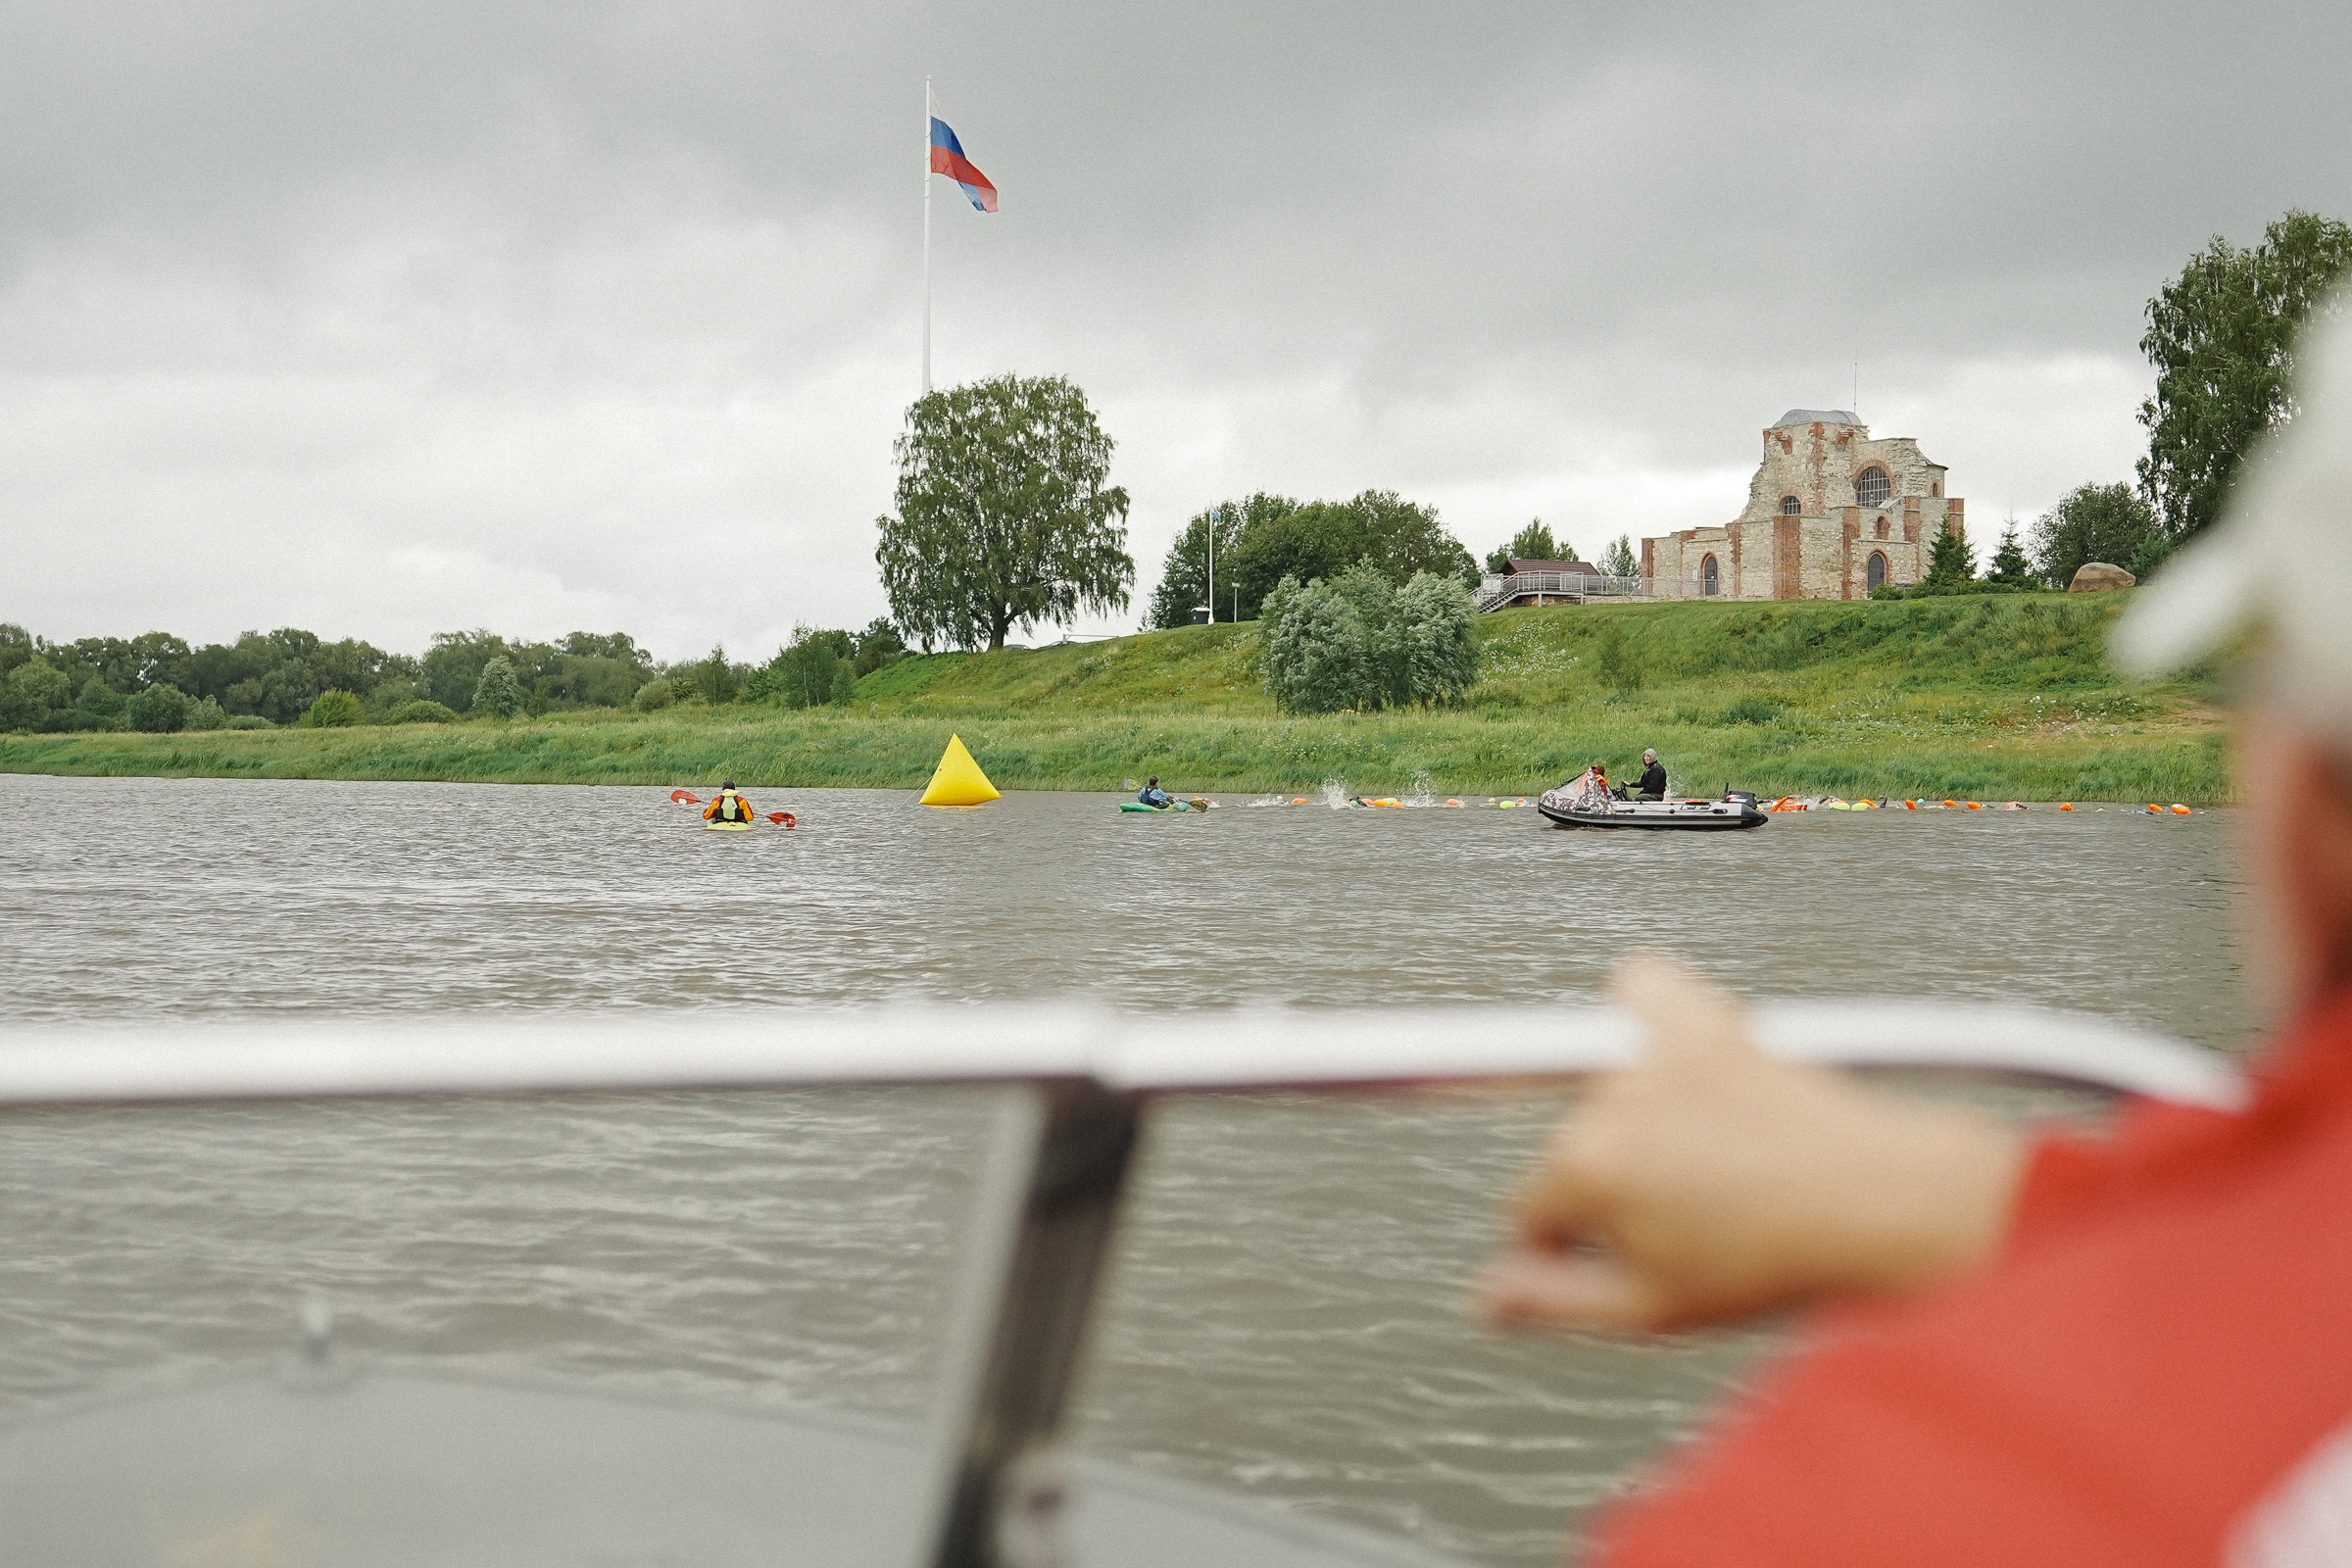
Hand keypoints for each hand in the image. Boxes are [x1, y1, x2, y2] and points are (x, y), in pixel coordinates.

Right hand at [1478, 954, 2025, 1333]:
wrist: (1884, 1205)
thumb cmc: (1783, 1256)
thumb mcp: (1652, 1308)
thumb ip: (1553, 1299)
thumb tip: (1487, 1292)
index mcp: (1587, 1169)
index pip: (1529, 1207)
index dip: (1565, 1241)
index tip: (1614, 1250)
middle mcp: (1611, 1097)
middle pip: (1568, 1143)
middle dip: (1608, 1180)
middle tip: (1677, 1214)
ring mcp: (1657, 1049)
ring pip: (1597, 1066)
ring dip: (1624, 1100)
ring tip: (1687, 1145)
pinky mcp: (1706, 1018)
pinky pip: (1645, 984)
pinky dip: (1646, 1006)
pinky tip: (1670, 1049)